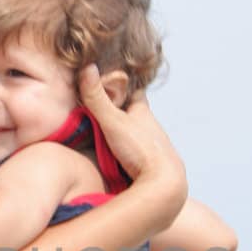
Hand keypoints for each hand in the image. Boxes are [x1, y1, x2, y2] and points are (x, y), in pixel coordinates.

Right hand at [78, 66, 187, 220]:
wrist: (164, 184)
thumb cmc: (141, 150)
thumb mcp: (113, 121)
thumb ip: (97, 98)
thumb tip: (87, 66)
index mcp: (143, 114)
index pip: (136, 93)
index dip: (125, 87)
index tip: (116, 81)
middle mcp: (152, 128)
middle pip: (137, 116)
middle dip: (125, 112)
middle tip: (109, 110)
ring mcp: (155, 148)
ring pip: (139, 136)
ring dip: (128, 135)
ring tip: (114, 137)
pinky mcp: (154, 167)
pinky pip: (140, 155)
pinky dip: (131, 154)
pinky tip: (124, 161)